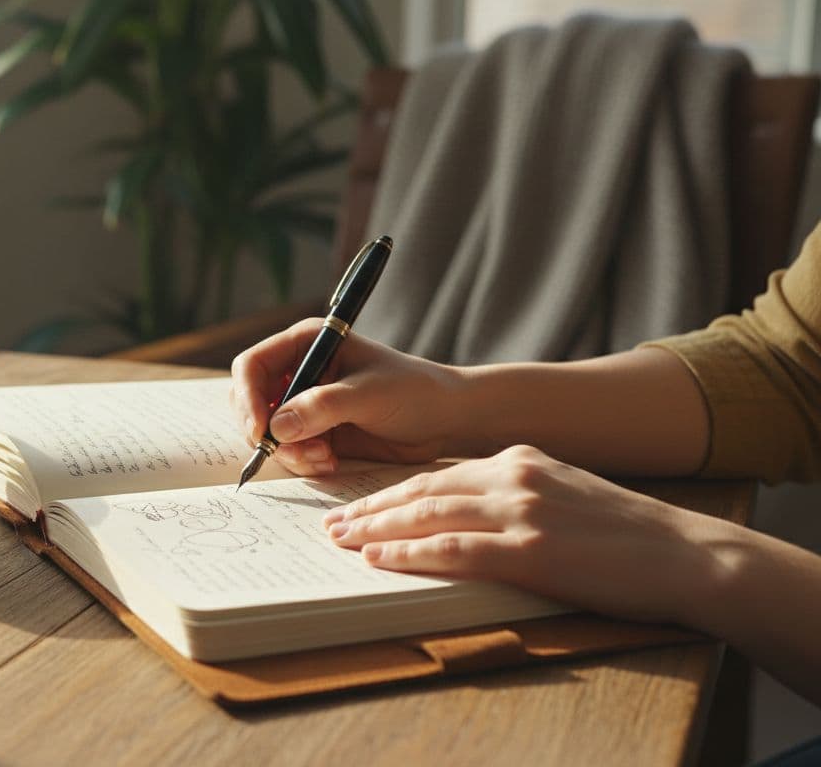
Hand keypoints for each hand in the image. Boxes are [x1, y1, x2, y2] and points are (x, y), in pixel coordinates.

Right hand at [229, 318, 467, 474]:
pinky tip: (329, 461)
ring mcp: (304, 403)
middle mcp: (299, 371)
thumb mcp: (369, 394)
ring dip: (289, 452)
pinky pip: (288, 451)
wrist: (445, 420)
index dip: (248, 398)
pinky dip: (302, 461)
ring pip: (268, 433)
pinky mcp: (314, 432)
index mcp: (306, 343)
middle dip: (266, 432)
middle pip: (251, 402)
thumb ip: (323, 406)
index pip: (252, 366)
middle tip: (294, 451)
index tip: (262, 430)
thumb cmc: (414, 391)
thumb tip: (278, 427)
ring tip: (324, 458)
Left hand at [323, 445, 733, 624]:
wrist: (684, 552)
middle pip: (421, 490)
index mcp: (519, 458)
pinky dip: (410, 553)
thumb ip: (513, 492)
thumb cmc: (624, 532)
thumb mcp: (563, 491)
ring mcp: (520, 511)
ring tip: (341, 540)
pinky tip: (379, 559)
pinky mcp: (530, 549)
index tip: (359, 504)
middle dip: (371, 508)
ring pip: (428, 515)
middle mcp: (512, 476)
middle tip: (332, 522)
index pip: (437, 475)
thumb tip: (462, 511)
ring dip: (377, 529)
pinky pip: (454, 550)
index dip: (391, 491)